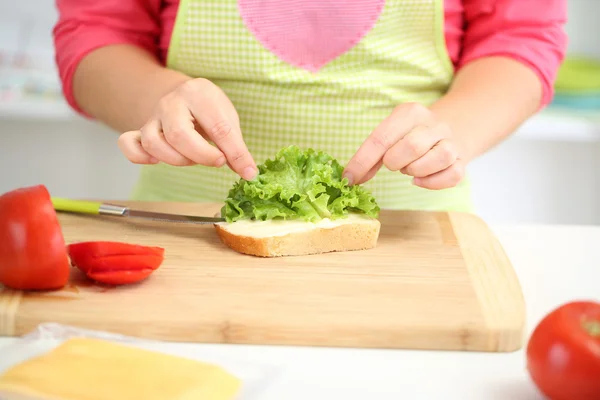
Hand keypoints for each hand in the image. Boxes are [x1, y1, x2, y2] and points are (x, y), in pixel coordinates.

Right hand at [118, 78, 257, 180]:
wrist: (183, 95)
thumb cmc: (210, 110)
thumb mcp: (229, 119)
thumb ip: (236, 146)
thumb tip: (248, 173)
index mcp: (199, 93)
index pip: (218, 127)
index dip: (234, 152)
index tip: (246, 170)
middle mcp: (172, 101)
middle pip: (179, 134)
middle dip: (201, 155)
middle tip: (218, 161)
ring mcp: (154, 116)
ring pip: (153, 142)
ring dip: (176, 159)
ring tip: (192, 159)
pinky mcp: (141, 130)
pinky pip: (129, 144)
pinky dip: (139, 156)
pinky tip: (156, 161)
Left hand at [343, 103, 464, 189]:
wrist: (452, 129)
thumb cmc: (410, 136)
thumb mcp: (389, 136)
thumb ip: (370, 156)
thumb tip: (351, 178)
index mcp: (410, 112)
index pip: (382, 138)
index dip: (362, 161)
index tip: (349, 178)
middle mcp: (433, 123)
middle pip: (412, 146)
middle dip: (395, 162)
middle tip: (393, 164)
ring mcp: (451, 141)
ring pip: (439, 158)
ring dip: (416, 170)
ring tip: (409, 168)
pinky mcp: (462, 160)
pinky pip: (453, 174)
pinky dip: (432, 182)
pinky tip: (420, 180)